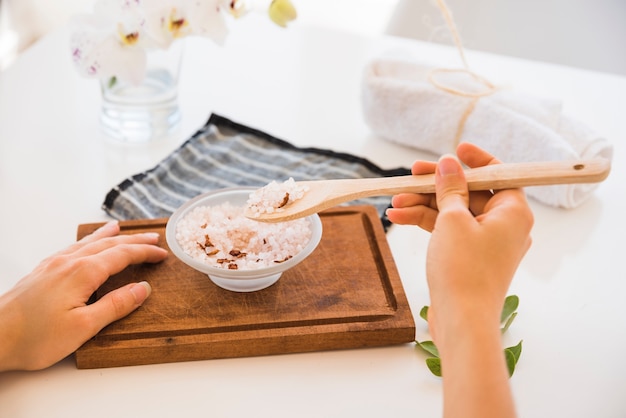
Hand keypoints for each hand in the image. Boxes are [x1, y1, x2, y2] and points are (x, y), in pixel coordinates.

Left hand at [0, 220, 167, 370]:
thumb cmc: (33, 337)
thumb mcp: (83, 327)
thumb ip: (115, 305)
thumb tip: (142, 289)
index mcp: (83, 273)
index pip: (122, 255)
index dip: (145, 253)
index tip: (162, 254)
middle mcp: (68, 262)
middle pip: (109, 245)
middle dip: (133, 241)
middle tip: (153, 240)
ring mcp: (53, 264)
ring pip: (88, 243)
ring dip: (110, 236)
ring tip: (120, 228)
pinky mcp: (42, 271)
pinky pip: (72, 247)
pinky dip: (87, 241)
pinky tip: (85, 244)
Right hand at [387, 142, 532, 331]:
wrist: (461, 320)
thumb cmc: (465, 270)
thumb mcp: (453, 220)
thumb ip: (450, 188)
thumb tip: (449, 164)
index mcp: (513, 211)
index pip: (498, 174)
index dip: (475, 160)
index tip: (455, 149)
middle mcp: (504, 225)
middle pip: (468, 192)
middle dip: (435, 185)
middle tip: (410, 174)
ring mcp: (485, 242)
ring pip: (453, 211)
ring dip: (423, 204)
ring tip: (395, 201)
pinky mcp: (468, 256)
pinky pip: (447, 230)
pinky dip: (426, 222)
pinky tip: (399, 216)